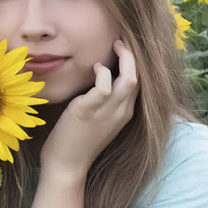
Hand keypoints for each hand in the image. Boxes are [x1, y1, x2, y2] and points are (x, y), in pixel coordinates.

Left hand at [39, 39, 139, 178]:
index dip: (136, 63)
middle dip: (134, 55)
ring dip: (125, 58)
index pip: (140, 82)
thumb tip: (103, 76)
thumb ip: (105, 101)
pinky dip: (103, 72)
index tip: (125, 49)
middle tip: (121, 41)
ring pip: (130, 79)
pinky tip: (95, 68)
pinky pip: (105, 86)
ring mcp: (108, 112)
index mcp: (125, 113)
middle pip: (140, 77)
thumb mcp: (99, 120)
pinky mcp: (89, 111)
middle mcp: (122, 112)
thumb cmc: (78, 142)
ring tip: (115, 46)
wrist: (67, 166)